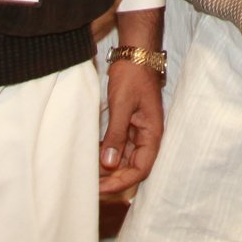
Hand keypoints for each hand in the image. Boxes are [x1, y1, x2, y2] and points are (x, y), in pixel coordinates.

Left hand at [99, 56, 164, 196]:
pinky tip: (92, 158)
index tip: (101, 188)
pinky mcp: (128, 126)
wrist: (134, 53)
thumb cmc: (132, 76)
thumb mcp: (122, 105)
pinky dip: (107, 155)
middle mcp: (147, 137)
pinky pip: (119, 147)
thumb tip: (110, 163)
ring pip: (125, 160)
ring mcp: (138, 132)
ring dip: (109, 169)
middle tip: (90, 185)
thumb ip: (117, 134)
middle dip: (113, 179)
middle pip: (133, 168)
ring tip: (88, 175)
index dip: (121, 182)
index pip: (141, 169)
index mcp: (152, 134)